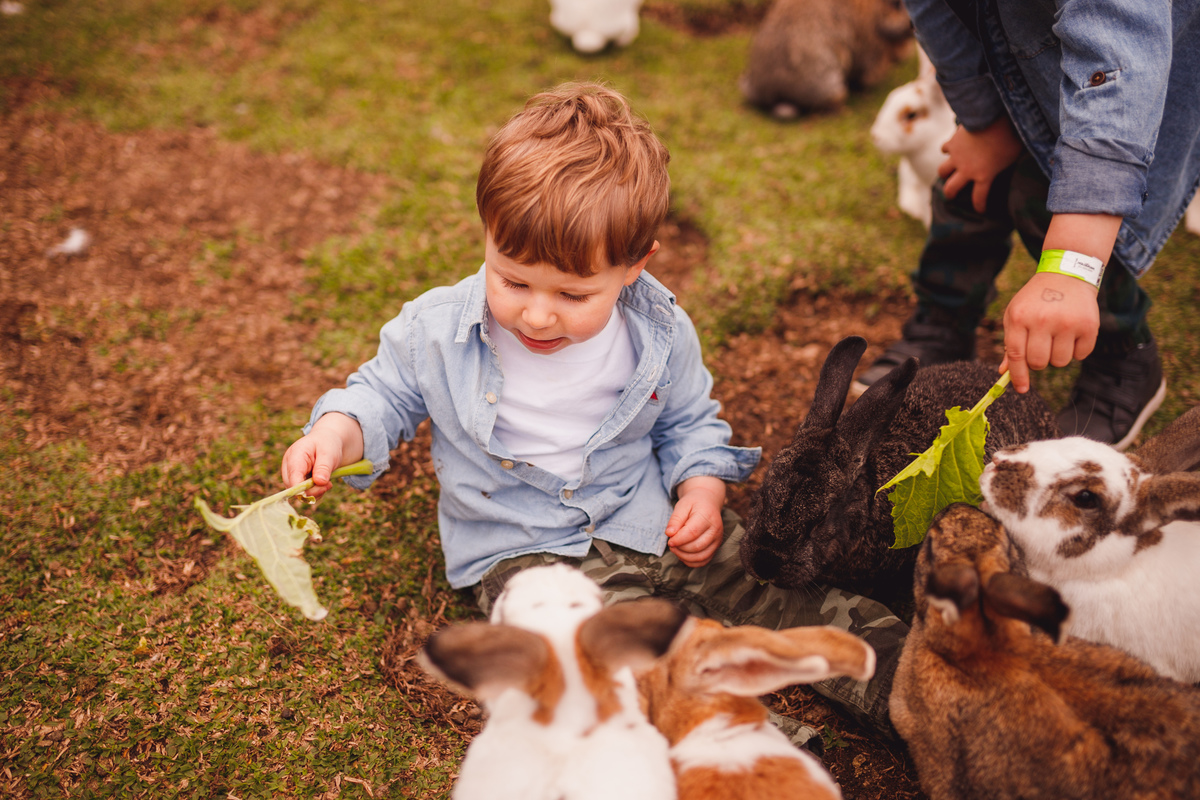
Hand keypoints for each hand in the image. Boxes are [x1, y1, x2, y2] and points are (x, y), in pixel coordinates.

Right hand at [279, 412, 364, 499]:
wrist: (326, 441)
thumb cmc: (327, 444)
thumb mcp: (329, 452)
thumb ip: (324, 467)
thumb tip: (319, 482)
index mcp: (294, 455)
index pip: (293, 476)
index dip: (303, 488)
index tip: (321, 488)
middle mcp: (288, 466)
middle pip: (292, 487)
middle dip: (312, 491)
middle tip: (328, 484)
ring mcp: (290, 474)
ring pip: (297, 492)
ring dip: (314, 492)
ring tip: (327, 483)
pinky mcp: (295, 480)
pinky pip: (302, 493)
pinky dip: (314, 492)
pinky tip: (323, 484)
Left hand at [665, 476, 725, 566]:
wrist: (708, 502)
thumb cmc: (693, 503)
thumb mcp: (682, 505)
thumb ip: (675, 519)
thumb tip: (670, 534)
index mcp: (707, 516)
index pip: (692, 533)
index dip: (679, 540)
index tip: (669, 540)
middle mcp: (715, 529)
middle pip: (697, 546)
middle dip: (680, 549)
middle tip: (671, 544)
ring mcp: (717, 540)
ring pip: (701, 556)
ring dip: (685, 557)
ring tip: (676, 549)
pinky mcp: (716, 547)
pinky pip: (704, 560)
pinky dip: (692, 562)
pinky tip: (683, 555)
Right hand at [937, 117, 1022, 212]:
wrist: (992, 117)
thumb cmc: (1009, 136)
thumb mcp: (1015, 154)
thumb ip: (1008, 162)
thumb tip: (1014, 163)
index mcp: (984, 176)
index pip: (978, 198)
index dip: (979, 206)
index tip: (980, 210)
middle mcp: (967, 170)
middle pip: (951, 188)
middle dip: (950, 194)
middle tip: (951, 195)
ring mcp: (957, 157)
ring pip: (942, 171)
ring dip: (944, 173)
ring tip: (946, 172)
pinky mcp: (952, 143)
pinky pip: (945, 149)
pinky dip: (948, 149)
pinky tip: (951, 147)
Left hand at [998, 212, 1121, 392]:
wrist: (1067, 275)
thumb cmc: (1036, 299)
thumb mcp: (1016, 314)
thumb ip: (1010, 343)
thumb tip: (1004, 372)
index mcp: (1020, 317)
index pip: (1016, 355)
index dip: (1018, 375)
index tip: (1021, 390)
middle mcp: (1043, 320)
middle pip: (1039, 363)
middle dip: (1039, 362)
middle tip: (1042, 347)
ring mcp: (1067, 323)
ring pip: (1060, 362)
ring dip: (1057, 356)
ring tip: (1057, 337)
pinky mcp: (1089, 326)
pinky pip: (1081, 355)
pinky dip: (1076, 350)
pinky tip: (1073, 333)